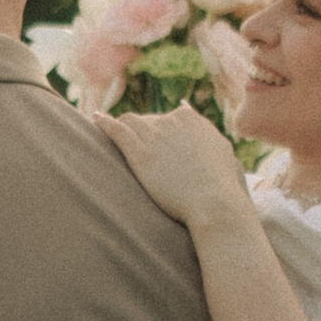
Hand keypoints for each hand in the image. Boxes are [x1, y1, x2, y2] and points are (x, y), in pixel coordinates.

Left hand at [106, 101, 252, 236]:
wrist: (214, 202)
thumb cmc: (224, 189)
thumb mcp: (225, 158)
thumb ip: (213, 143)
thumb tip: (212, 139)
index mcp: (194, 122)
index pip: (171, 118)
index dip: (161, 131)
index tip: (156, 142)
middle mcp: (174, 121)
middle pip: (149, 121)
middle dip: (142, 135)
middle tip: (135, 151)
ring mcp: (155, 134)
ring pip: (130, 122)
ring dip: (122, 129)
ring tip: (111, 136)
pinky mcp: (139, 151)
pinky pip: (116, 130)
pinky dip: (104, 123)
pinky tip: (96, 120)